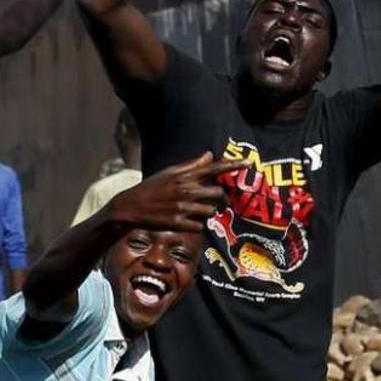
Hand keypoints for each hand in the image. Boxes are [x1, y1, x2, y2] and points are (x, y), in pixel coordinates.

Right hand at [107, 152, 245, 232]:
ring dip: (208, 212)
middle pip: (218, 193)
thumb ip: (191, 165)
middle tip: (222, 202)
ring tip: (198, 212)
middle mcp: (186, 190)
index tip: (249, 163)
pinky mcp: (178, 223)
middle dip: (222, 198)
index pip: (214, 168)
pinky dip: (197, 225)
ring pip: (210, 211)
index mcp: (184, 176)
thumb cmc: (151, 187)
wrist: (130, 206)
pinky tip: (188, 222)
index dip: (233, 165)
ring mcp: (183, 207)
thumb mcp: (169, 172)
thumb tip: (209, 154)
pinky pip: (200, 226)